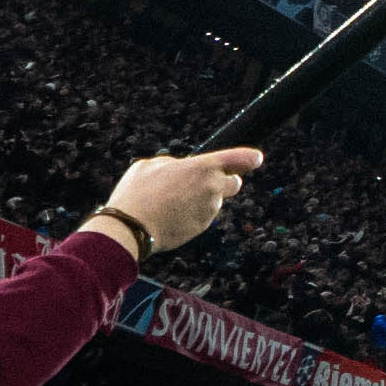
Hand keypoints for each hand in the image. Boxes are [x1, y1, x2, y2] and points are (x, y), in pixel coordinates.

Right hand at [93, 149, 258, 258]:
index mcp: (203, 167)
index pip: (240, 158)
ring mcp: (210, 209)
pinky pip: (202, 216)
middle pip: (234, 182)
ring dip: (200, 200)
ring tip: (170, 202)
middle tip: (201, 183)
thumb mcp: (149, 165)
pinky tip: (171, 215)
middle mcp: (213, 187)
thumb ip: (173, 163)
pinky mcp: (203, 226)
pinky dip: (192, 214)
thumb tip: (181, 167)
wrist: (130, 227)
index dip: (249, 158)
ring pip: (214, 201)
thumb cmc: (137, 193)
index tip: (255, 159)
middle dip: (223, 181)